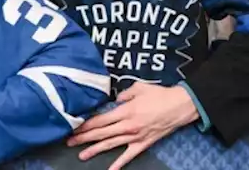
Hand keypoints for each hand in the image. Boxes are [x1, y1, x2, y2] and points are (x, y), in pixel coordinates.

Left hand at [68, 83, 197, 169]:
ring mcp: (134, 137)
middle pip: (101, 134)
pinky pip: (128, 156)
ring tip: (82, 155)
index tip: (74, 127)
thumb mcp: (138, 87)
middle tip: (70, 142)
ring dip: (95, 150)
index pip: (100, 120)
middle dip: (84, 138)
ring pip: (110, 145)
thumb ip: (123, 94)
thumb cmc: (160, 95)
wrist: (179, 106)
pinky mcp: (143, 144)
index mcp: (124, 111)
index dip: (85, 125)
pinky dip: (118, 164)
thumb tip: (115, 99)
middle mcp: (127, 126)